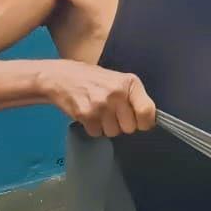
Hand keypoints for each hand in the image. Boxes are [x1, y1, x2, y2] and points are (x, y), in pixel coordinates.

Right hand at [37, 61, 156, 137]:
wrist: (61, 77)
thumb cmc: (94, 79)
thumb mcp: (118, 80)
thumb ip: (134, 97)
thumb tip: (149, 120)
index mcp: (130, 83)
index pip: (147, 112)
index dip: (145, 122)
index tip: (140, 122)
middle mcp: (117, 93)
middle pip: (130, 127)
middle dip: (123, 125)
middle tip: (113, 114)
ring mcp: (101, 105)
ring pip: (113, 132)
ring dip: (107, 127)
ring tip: (100, 113)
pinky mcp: (86, 115)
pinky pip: (97, 133)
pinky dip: (93, 128)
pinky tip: (89, 115)